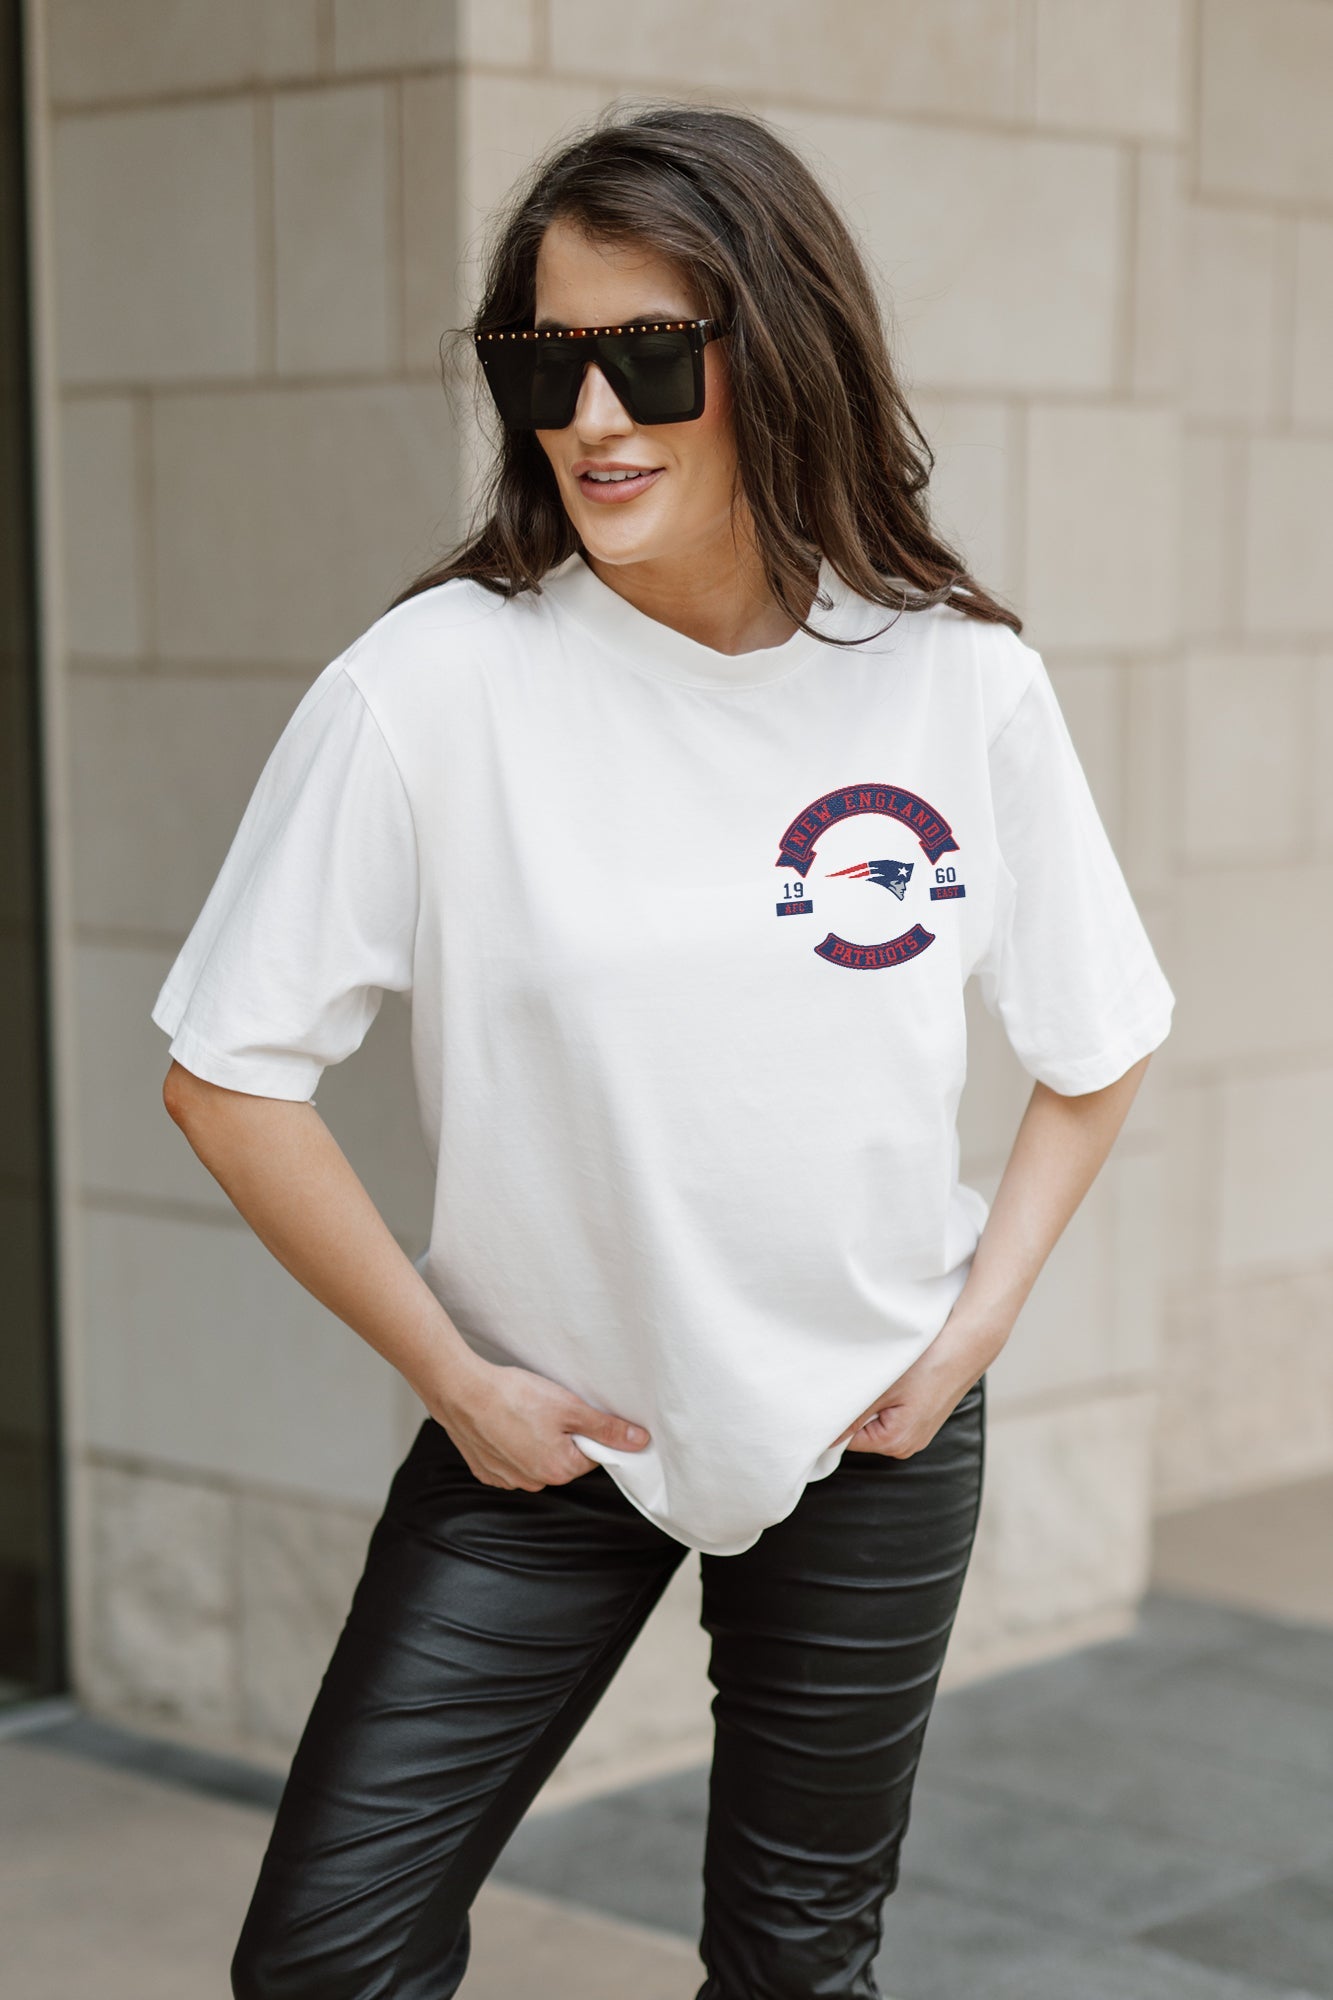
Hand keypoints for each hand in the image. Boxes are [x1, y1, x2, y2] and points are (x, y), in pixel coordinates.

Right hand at [432, 1359, 650, 1490]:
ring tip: (522, 1413)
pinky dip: (510, 1444)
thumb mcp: (570, 1407)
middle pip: (563, 1459)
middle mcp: (533, 1483)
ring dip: (534, 1441)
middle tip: (546, 1409)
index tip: (573, 1412)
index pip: (590, 1455)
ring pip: (535, 1460)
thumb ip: (606, 1428)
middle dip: (560, 1436)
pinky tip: (504, 1423)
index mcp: (559, 1470)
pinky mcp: (485, 1471)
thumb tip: (638, 1442)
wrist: (462, 1392)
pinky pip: (509, 1461)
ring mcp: (506, 1479)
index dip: (587, 1430)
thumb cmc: (514, 1397)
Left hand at [828, 1341, 985, 1457]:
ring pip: (877, 1425)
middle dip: (855, 1412)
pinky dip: (887, 1404)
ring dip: (872, 1406)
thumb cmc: (928, 1365)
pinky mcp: (921, 1423)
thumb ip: (851, 1415)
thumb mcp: (882, 1388)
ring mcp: (916, 1436)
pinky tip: (894, 1384)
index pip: (847, 1442)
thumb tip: (826, 1436)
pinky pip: (893, 1419)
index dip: (835, 1420)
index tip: (831, 1399)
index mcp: (894, 1442)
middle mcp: (906, 1446)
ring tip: (881, 1382)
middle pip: (862, 1435)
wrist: (966, 1348)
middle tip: (858, 1384)